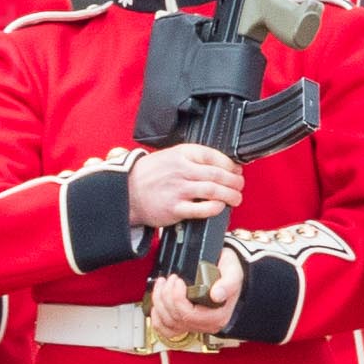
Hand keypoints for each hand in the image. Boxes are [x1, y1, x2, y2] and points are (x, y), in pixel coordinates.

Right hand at [126, 144, 241, 229]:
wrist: (125, 192)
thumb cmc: (147, 176)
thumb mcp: (167, 156)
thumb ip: (190, 158)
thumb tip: (221, 165)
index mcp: (179, 154)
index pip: (213, 155)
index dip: (230, 164)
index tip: (236, 170)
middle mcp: (179, 170)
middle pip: (218, 174)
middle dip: (235, 181)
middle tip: (239, 186)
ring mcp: (177, 190)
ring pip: (214, 190)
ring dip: (231, 195)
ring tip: (235, 198)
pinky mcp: (174, 208)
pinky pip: (202, 209)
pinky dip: (215, 208)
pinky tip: (219, 206)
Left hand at [149, 246, 243, 335]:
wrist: (228, 276)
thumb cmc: (229, 275)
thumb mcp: (234, 273)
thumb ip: (228, 283)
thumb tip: (216, 295)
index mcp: (217, 316)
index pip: (189, 315)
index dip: (177, 297)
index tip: (178, 281)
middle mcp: (206, 324)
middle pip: (175, 318)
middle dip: (166, 295)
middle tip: (170, 279)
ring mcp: (194, 324)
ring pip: (167, 322)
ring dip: (159, 301)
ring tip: (163, 285)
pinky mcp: (185, 322)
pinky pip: (166, 329)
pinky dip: (157, 317)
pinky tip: (158, 303)